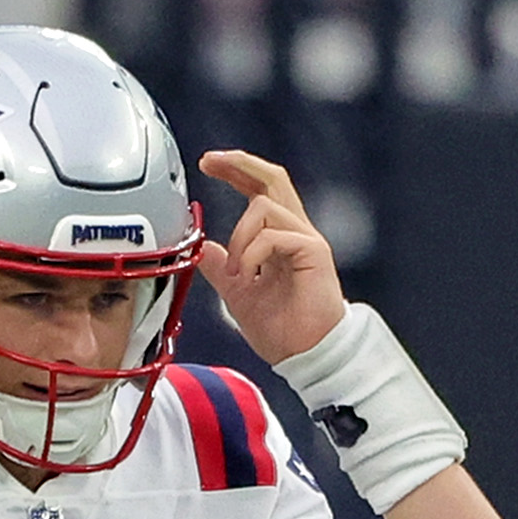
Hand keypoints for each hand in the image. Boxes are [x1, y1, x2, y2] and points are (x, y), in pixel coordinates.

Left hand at [196, 150, 346, 362]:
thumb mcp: (239, 296)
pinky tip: (248, 276)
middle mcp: (295, 232)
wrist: (306, 356)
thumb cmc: (283, 331)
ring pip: (265, 207)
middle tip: (211, 162)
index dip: (236, 171)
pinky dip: (252, 253)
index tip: (208, 163)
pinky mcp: (313, 252)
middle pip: (272, 178)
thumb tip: (204, 248)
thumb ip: (222, 270)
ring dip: (239, 237)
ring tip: (237, 273)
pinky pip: (273, 235)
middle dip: (239, 164)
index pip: (259, 191)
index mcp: (279, 238)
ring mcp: (306, 240)